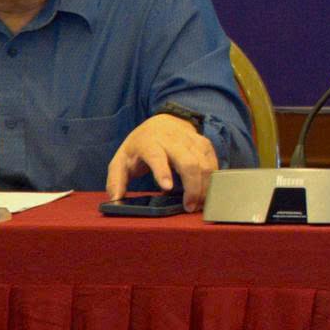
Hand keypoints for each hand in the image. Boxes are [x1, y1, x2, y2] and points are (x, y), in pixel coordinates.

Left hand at [104, 112, 220, 209]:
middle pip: (188, 161)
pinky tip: (208, 191)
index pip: (157, 156)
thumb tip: (115, 199)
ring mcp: (191, 140)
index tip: (167, 188)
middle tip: (189, 207)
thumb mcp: (120, 161)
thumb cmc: (139, 147)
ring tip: (199, 204)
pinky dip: (213, 178)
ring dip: (205, 185)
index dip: (162, 171)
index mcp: (149, 143)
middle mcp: (172, 139)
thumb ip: (116, 180)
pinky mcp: (203, 143)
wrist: (161, 122)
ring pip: (204, 162)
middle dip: (192, 186)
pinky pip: (213, 160)